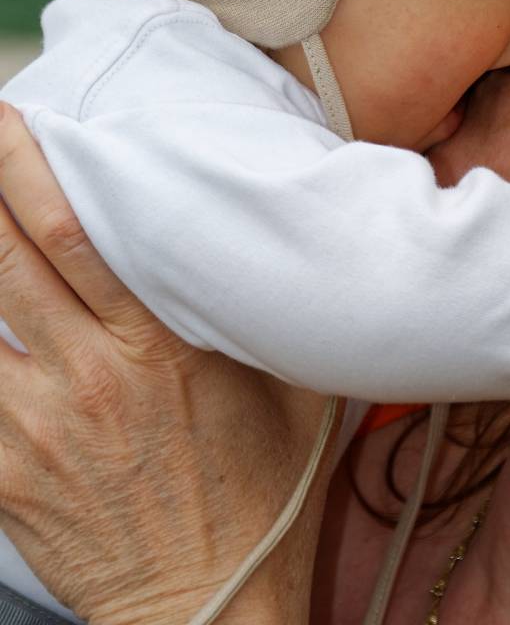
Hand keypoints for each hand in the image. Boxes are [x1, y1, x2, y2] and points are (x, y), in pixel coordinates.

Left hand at [0, 103, 333, 624]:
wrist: (212, 604)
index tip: (13, 122)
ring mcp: (40, 426)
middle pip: (13, 258)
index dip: (31, 170)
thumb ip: (263, 313)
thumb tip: (265, 241)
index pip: (78, 234)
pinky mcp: (6, 474)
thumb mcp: (293, 390)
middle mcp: (94, 374)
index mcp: (163, 345)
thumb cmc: (262, 493)